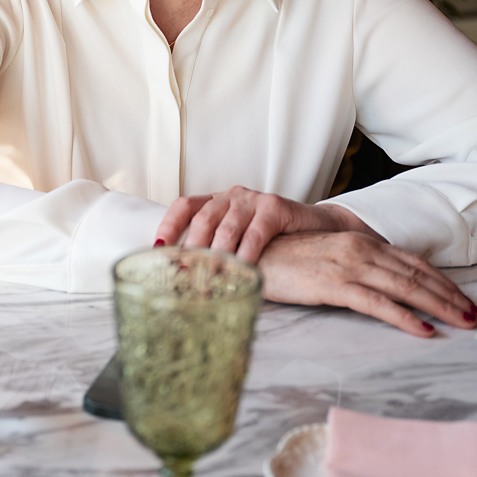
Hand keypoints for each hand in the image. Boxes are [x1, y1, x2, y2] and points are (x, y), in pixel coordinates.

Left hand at [155, 186, 372, 263]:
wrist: (319, 227)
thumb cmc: (274, 238)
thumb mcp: (240, 237)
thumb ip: (217, 246)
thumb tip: (186, 277)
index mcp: (217, 201)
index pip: (184, 206)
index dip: (169, 225)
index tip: (157, 249)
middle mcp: (231, 196)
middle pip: (202, 219)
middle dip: (191, 248)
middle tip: (183, 275)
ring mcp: (253, 200)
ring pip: (227, 228)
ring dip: (215, 256)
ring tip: (207, 279)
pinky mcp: (275, 207)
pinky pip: (255, 234)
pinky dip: (245, 254)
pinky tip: (241, 271)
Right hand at [257, 231, 476, 336]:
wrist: (247, 252)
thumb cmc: (281, 258)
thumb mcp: (324, 256)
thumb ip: (353, 264)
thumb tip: (380, 283)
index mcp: (358, 241)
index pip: (411, 261)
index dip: (442, 280)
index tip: (463, 298)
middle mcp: (359, 248)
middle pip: (415, 274)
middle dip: (450, 295)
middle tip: (476, 315)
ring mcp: (347, 265)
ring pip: (404, 287)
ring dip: (439, 307)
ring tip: (463, 323)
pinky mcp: (333, 285)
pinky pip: (377, 304)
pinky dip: (404, 317)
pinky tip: (423, 331)